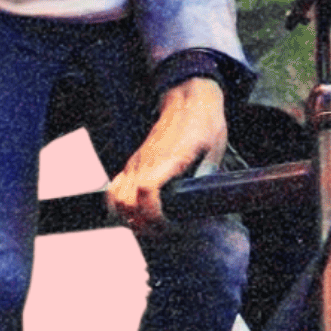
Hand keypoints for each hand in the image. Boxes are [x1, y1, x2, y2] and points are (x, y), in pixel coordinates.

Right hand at [106, 76, 226, 232]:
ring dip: (128, 216)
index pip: (147, 190)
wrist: (188, 99)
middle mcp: (146, 162)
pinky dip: (119, 205)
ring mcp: (137, 162)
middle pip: (126, 201)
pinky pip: (115, 187)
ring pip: (115, 197)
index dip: (153, 213)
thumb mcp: (215, 148)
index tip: (166, 224)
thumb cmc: (203, 123)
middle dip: (141, 223)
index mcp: (169, 159)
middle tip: (160, 231)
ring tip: (147, 225)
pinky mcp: (134, 162)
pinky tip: (136, 212)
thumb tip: (203, 200)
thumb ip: (206, 175)